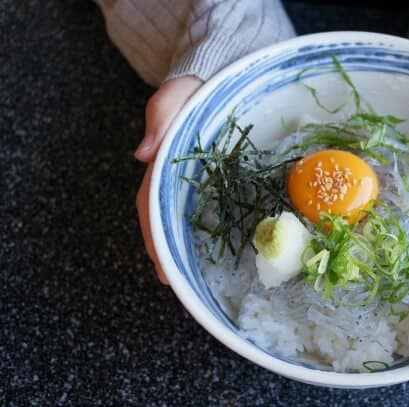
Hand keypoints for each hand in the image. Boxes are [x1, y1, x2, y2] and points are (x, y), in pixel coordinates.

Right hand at [135, 76, 202, 283]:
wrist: (218, 76)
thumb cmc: (195, 87)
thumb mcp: (176, 95)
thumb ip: (160, 115)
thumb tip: (143, 153)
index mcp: (163, 161)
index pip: (151, 204)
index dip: (153, 235)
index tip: (161, 265)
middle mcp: (175, 175)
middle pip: (163, 217)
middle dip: (166, 251)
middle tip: (175, 281)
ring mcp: (194, 177)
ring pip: (181, 215)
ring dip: (182, 244)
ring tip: (189, 273)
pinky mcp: (214, 176)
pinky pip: (206, 205)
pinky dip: (204, 226)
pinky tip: (212, 244)